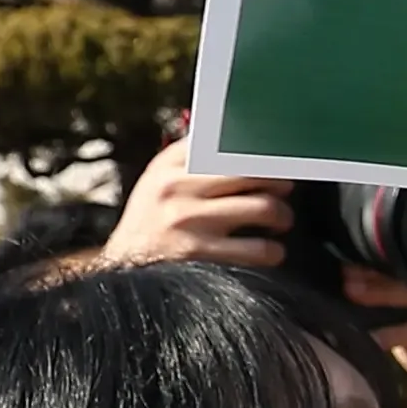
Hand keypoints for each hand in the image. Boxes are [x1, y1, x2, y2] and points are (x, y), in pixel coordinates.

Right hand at [109, 139, 291, 267]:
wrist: (123, 267)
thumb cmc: (151, 220)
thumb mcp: (160, 179)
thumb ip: (192, 157)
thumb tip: (239, 141)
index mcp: (170, 164)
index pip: (225, 144)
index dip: (260, 151)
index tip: (277, 159)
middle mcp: (178, 187)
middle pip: (253, 173)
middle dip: (279, 182)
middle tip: (284, 190)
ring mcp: (190, 220)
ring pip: (264, 208)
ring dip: (282, 216)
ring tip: (279, 221)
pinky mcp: (200, 253)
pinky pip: (258, 249)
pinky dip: (273, 251)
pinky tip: (268, 250)